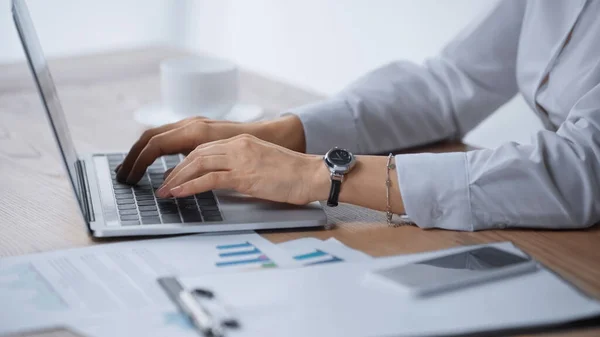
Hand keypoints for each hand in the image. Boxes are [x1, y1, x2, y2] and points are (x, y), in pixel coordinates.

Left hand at [156, 134, 329, 204]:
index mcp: (242, 141)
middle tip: (163, 184)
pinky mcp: (244, 175)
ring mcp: (241, 159)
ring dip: (177, 178)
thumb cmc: (294, 174)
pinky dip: (189, 186)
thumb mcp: (263, 163)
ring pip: (198, 164)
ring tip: (165, 191)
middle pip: (197, 154)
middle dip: (176, 170)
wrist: (313, 174)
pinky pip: (209, 179)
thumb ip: (243, 166)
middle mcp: (238, 145)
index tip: (174, 173)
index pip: (205, 148)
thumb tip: (226, 180)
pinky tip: (178, 193)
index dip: (186, 161)